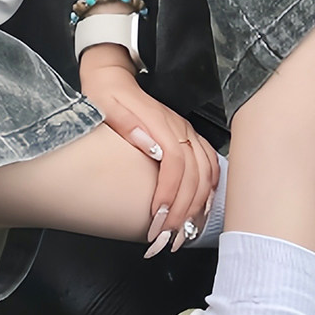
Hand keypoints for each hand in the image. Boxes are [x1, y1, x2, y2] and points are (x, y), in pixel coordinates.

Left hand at [79, 48, 219, 256]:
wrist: (113, 76)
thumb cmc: (106, 94)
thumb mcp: (106, 106)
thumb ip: (127, 125)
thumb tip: (149, 145)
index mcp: (160, 123)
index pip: (175, 163)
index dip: (170, 193)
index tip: (159, 218)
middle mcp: (179, 128)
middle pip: (194, 174)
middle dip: (184, 210)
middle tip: (168, 237)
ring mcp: (185, 132)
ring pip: (206, 172)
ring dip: (198, 204)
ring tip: (185, 231)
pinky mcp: (186, 136)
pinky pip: (208, 163)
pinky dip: (209, 188)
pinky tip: (202, 206)